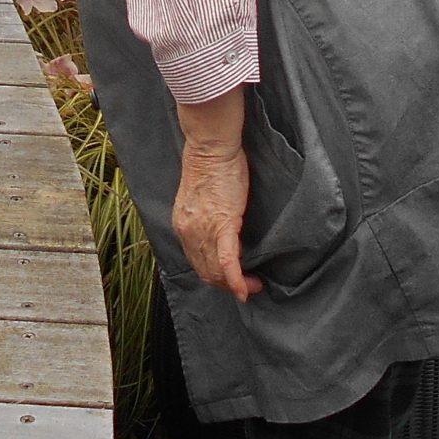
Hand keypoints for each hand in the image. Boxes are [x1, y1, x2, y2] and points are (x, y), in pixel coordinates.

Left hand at [175, 135, 258, 302]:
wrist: (212, 147)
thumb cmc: (212, 165)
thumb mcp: (203, 199)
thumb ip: (207, 219)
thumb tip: (221, 233)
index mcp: (184, 226)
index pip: (197, 262)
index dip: (216, 276)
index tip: (233, 278)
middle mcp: (189, 232)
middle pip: (206, 272)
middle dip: (227, 285)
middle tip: (248, 286)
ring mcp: (204, 230)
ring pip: (217, 271)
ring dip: (236, 284)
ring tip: (254, 284)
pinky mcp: (223, 224)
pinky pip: (229, 261)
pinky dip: (237, 280)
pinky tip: (245, 290)